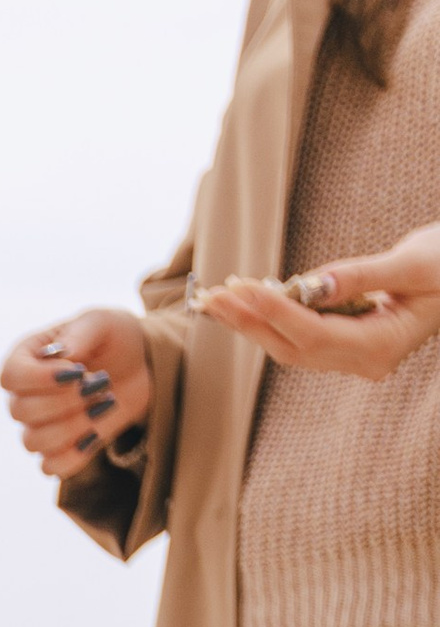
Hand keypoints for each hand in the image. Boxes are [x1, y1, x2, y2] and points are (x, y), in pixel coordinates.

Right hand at [0, 309, 150, 481]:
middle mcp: (24, 394)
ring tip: (105, 404)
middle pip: (22, 411)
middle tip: (101, 382)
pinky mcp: (58, 449)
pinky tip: (96, 434)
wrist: (140, 367)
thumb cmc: (114, 338)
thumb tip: (60, 356)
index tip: (76, 371)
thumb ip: (80, 331)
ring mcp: (38, 426)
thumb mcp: (102, 321)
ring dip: (76, 425)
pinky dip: (75, 455)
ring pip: (35, 442)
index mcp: (26, 358)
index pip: (10, 377)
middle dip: (68, 400)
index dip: (39, 379)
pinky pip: (51, 467)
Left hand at [191, 226, 439, 376]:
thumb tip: (313, 282)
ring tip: (217, 299)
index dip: (277, 312)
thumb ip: (362, 276)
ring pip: (292, 346)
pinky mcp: (347, 343)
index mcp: (382, 347)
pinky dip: (272, 319)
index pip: (316, 334)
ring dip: (253, 322)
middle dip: (251, 322)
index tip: (242, 289)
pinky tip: (245, 302)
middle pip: (294, 348)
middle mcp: (364, 361)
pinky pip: (300, 336)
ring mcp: (354, 356)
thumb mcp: (413, 266)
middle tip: (212, 297)